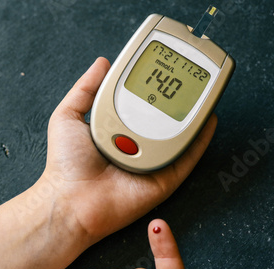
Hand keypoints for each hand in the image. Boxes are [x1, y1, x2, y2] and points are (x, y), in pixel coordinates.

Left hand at [40, 57, 217, 243]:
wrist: (72, 200)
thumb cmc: (66, 164)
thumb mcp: (69, 116)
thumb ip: (85, 89)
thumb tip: (103, 63)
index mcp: (115, 130)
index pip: (136, 103)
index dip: (147, 86)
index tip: (158, 68)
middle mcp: (135, 144)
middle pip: (160, 118)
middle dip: (173, 99)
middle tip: (186, 77)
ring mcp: (151, 162)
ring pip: (176, 136)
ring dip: (190, 115)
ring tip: (201, 91)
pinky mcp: (164, 179)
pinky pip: (186, 158)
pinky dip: (199, 140)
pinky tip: (207, 119)